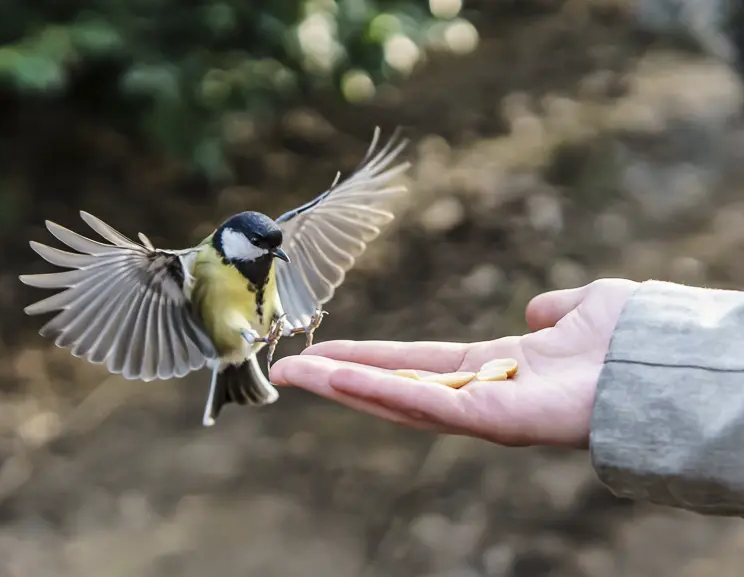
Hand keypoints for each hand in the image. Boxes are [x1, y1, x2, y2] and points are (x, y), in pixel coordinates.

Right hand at [270, 278, 639, 447]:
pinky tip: (340, 379)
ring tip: (296, 375)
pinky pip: (429, 406)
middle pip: (396, 388)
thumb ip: (554, 310)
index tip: (326, 350)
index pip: (418, 365)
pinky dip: (382, 393)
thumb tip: (534, 311)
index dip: (372, 359)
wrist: (664, 358)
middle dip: (340, 379)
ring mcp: (483, 412)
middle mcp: (481, 395)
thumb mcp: (582, 309)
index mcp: (496, 369)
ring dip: (345, 387)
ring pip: (401, 402)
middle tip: (285, 370)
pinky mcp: (493, 422)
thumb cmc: (631, 336)